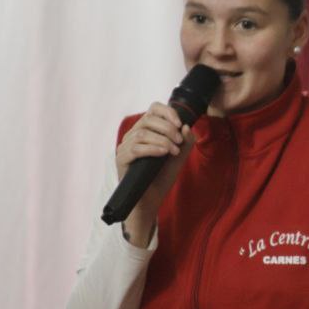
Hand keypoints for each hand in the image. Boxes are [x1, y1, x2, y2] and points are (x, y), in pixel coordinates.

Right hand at [115, 102, 196, 245]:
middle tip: (179, 142)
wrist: (151, 199)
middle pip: (148, 119)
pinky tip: (164, 153)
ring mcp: (126, 146)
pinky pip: (135, 148)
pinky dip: (152, 148)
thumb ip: (186, 142)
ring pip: (142, 133)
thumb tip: (187, 126)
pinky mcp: (122, 159)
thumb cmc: (162, 177)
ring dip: (162, 140)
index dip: (167, 112)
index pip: (153, 109)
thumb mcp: (179, 158)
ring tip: (173, 151)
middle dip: (168, 129)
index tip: (180, 124)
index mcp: (147, 129)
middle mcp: (134, 135)